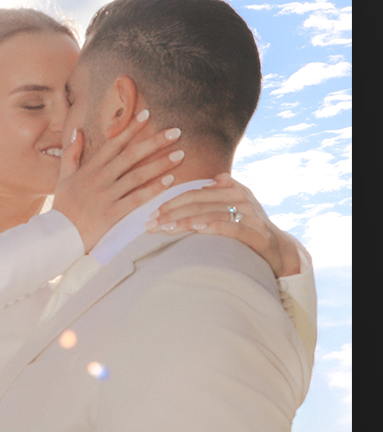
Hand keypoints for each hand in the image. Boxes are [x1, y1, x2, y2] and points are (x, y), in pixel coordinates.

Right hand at [53, 112, 188, 253]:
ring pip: (138, 176)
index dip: (130, 128)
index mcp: (89, 169)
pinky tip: (169, 180)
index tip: (147, 115)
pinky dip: (154, 189)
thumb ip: (71, 154)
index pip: (113, 143)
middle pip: (131, 156)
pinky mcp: (112, 214)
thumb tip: (76, 131)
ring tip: (180, 154)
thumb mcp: (63, 178)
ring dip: (160, 164)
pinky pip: (137, 199)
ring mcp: (106, 196)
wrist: (59, 236)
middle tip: (175, 132)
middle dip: (154, 142)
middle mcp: (99, 179)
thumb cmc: (63, 208)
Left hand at [143, 173, 301, 278]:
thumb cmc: (252, 231)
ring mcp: (250, 215)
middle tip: (149, 224)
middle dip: (171, 213)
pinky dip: (212, 227)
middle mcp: (241, 198)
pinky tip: (195, 229)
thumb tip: (211, 179)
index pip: (195, 193)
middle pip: (198, 203)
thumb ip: (225, 192)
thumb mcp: (239, 208)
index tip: (152, 213)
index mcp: (233, 189)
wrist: (281, 252)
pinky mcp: (257, 233)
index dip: (172, 201)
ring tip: (164, 228)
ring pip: (210, 214)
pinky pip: (231, 227)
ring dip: (184, 221)